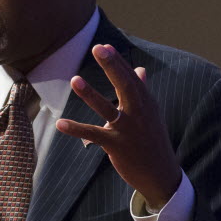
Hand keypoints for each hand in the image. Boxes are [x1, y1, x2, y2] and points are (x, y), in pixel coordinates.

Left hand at [55, 44, 181, 209]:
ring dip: (90, 94)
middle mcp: (138, 113)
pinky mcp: (116, 146)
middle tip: (98, 48)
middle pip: (125, 86)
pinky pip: (94, 134)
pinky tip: (60, 123)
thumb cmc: (152, 140)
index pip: (131, 77)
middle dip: (112, 66)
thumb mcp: (151, 113)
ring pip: (107, 109)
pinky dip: (76, 129)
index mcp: (146, 103)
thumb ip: (143, 90)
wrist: (160, 174)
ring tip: (74, 79)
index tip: (104, 46)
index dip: (117, 61)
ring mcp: (127, 130)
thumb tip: (140, 69)